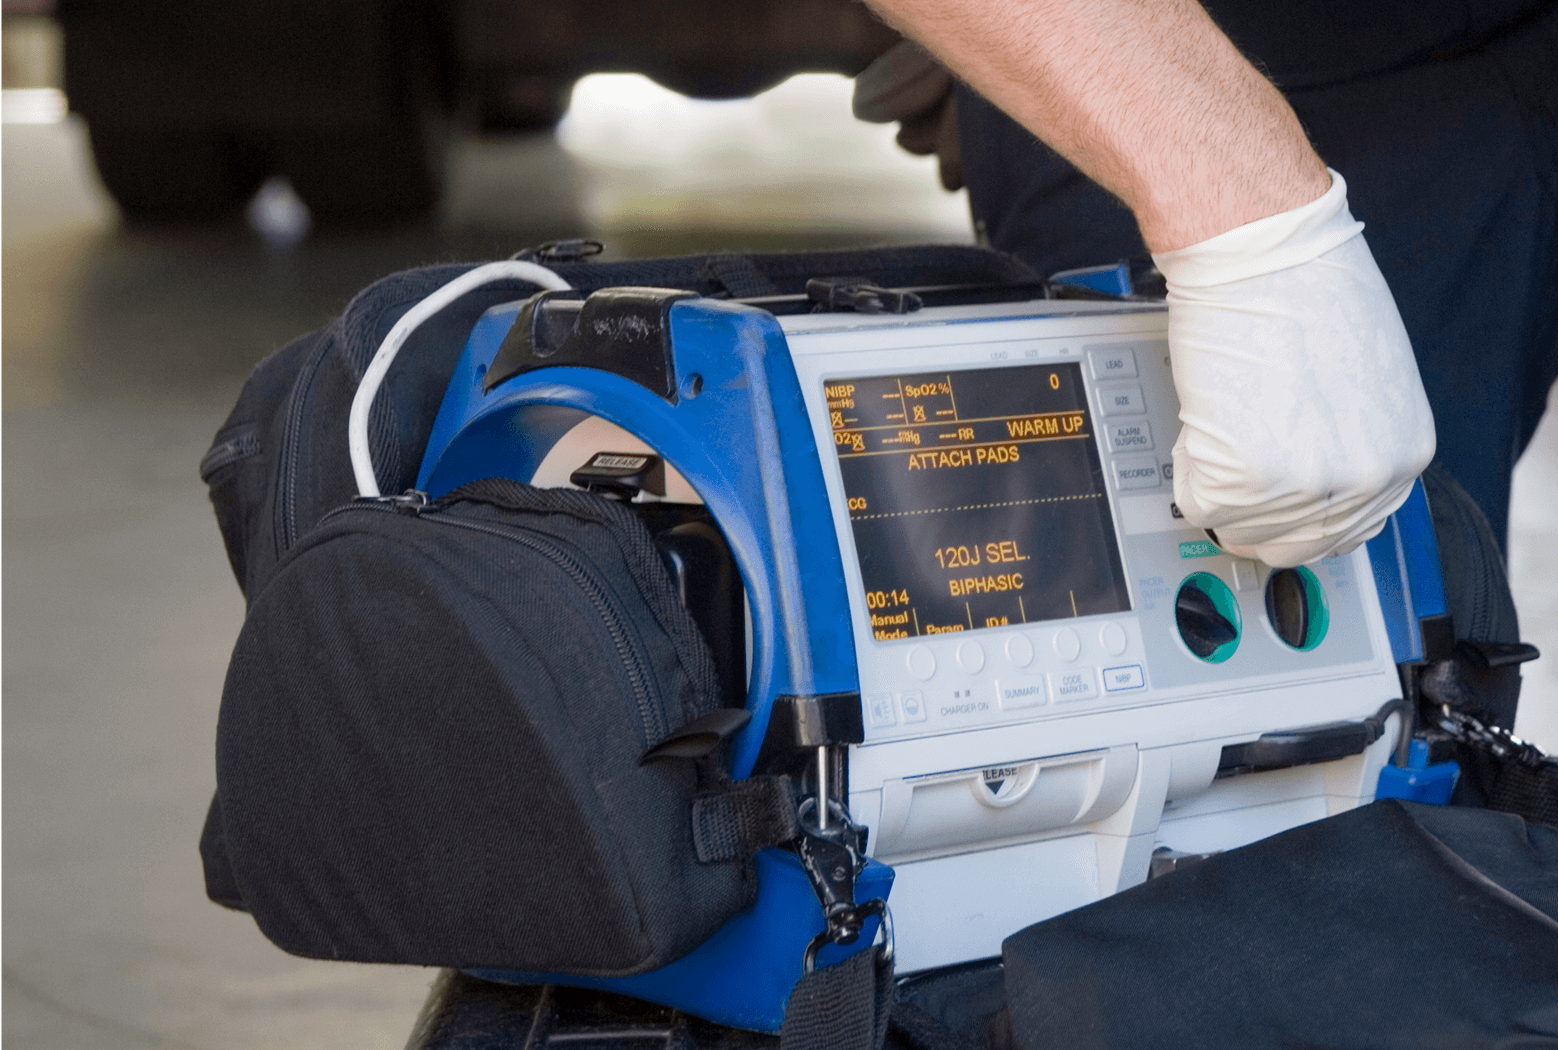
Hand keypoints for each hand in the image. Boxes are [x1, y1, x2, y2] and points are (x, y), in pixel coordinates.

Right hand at [1154, 169, 1435, 565]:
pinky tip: (1204, 418)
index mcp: (1404, 455)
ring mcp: (1305, 484)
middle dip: (1253, 513)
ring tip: (1222, 421)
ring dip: (1217, 483)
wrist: (1260, 252)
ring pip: (1238, 525)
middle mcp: (1364, 479)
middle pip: (1292, 544)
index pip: (1347, 529)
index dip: (1297, 515)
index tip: (1271, 503)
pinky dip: (1188, 466)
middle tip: (1230, 472)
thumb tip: (1318, 464)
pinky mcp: (1245, 476)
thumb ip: (1354, 436)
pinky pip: (1198, 500)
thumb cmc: (1305, 286)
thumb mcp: (1370, 379)